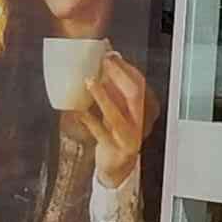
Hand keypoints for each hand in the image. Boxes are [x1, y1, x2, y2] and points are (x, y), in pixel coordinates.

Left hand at [78, 53, 158, 189]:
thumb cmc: (117, 134)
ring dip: (103, 96)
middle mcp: (139, 121)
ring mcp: (129, 136)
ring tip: (89, 81)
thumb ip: (114, 89)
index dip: (125, 67)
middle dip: (118, 75)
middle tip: (103, 62)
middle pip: (134, 94)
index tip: (110, 54)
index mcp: (142, 108)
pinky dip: (89, 121)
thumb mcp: (118, 109)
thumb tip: (106, 62)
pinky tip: (79, 112)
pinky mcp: (115, 148)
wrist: (118, 167)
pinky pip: (101, 133)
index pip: (139, 83)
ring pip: (117, 114)